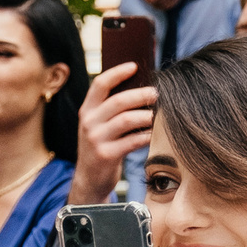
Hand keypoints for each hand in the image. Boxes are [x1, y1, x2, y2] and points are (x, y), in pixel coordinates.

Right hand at [69, 63, 156, 204]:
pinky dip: (147, 135)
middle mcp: (89, 122)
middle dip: (141, 95)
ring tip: (160, 113)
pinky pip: (133, 141)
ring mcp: (96, 139)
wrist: (89, 180)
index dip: (117, 72)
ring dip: (147, 115)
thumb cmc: (102, 147)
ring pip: (127, 120)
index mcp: (86, 110)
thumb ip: (112, 109)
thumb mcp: (99, 125)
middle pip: (118, 101)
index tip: (135, 66)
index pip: (99, 84)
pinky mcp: (107, 155)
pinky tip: (156, 133)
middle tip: (158, 93)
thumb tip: (142, 88)